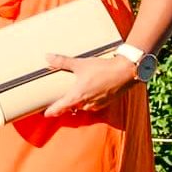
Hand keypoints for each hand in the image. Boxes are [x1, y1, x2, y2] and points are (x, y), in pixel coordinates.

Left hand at [10, 47, 142, 120]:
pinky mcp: (106, 102)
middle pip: (72, 108)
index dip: (53, 111)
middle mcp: (86, 103)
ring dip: (78, 105)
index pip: (61, 107)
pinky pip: (94, 106)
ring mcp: (97, 104)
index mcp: (77, 96)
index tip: (46, 114)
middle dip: (65, 107)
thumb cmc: (102, 68)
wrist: (125, 72)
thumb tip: (47, 57)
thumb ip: (63, 61)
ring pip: (83, 108)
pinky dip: (89, 102)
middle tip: (58, 105)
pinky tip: (90, 95)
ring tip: (75, 98)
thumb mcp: (80, 64)